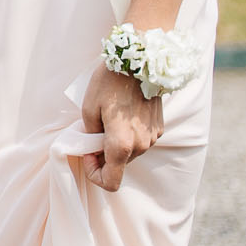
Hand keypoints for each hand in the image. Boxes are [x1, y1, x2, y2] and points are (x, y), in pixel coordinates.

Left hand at [77, 63, 163, 190]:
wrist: (139, 62)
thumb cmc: (109, 83)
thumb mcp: (88, 108)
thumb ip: (90, 135)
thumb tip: (94, 149)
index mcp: (122, 145)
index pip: (111, 182)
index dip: (95, 174)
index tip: (87, 154)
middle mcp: (141, 146)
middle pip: (119, 164)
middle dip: (103, 154)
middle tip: (92, 131)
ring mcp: (152, 138)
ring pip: (130, 152)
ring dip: (116, 143)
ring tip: (107, 118)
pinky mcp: (159, 129)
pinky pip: (140, 140)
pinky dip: (128, 134)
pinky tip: (122, 114)